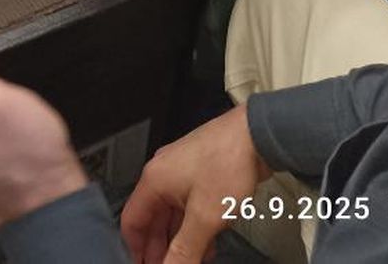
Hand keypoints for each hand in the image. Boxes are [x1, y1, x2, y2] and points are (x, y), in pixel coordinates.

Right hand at [119, 103, 269, 263]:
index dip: (135, 249)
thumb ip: (185, 249)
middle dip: (158, 248)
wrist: (256, 136)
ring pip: (172, 215)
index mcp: (155, 179)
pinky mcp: (200, 175)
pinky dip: (192, 229)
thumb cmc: (228, 160)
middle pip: (152, 219)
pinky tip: (205, 246)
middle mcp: (164, 173)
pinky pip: (188, 208)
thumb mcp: (204, 217)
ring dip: (178, 241)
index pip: (131, 221)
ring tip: (186, 262)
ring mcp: (182, 173)